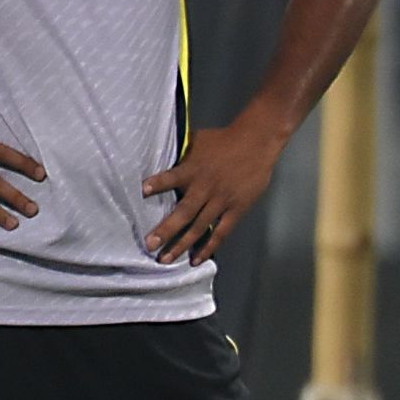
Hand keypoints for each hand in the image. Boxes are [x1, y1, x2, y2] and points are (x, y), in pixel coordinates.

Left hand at [142, 118, 285, 265]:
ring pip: (199, 227)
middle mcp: (205, 188)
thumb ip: (182, 153)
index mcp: (194, 169)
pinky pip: (221, 232)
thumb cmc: (224, 140)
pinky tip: (196, 259)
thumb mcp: (198, 140)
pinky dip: (209, 246)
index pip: (172, 177)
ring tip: (166, 259)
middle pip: (183, 212)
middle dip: (166, 230)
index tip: (143, 191)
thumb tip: (161, 156)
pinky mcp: (236, 209)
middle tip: (150, 245)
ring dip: (182, 244)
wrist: (257, 142)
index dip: (158, 184)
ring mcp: (221, 201)